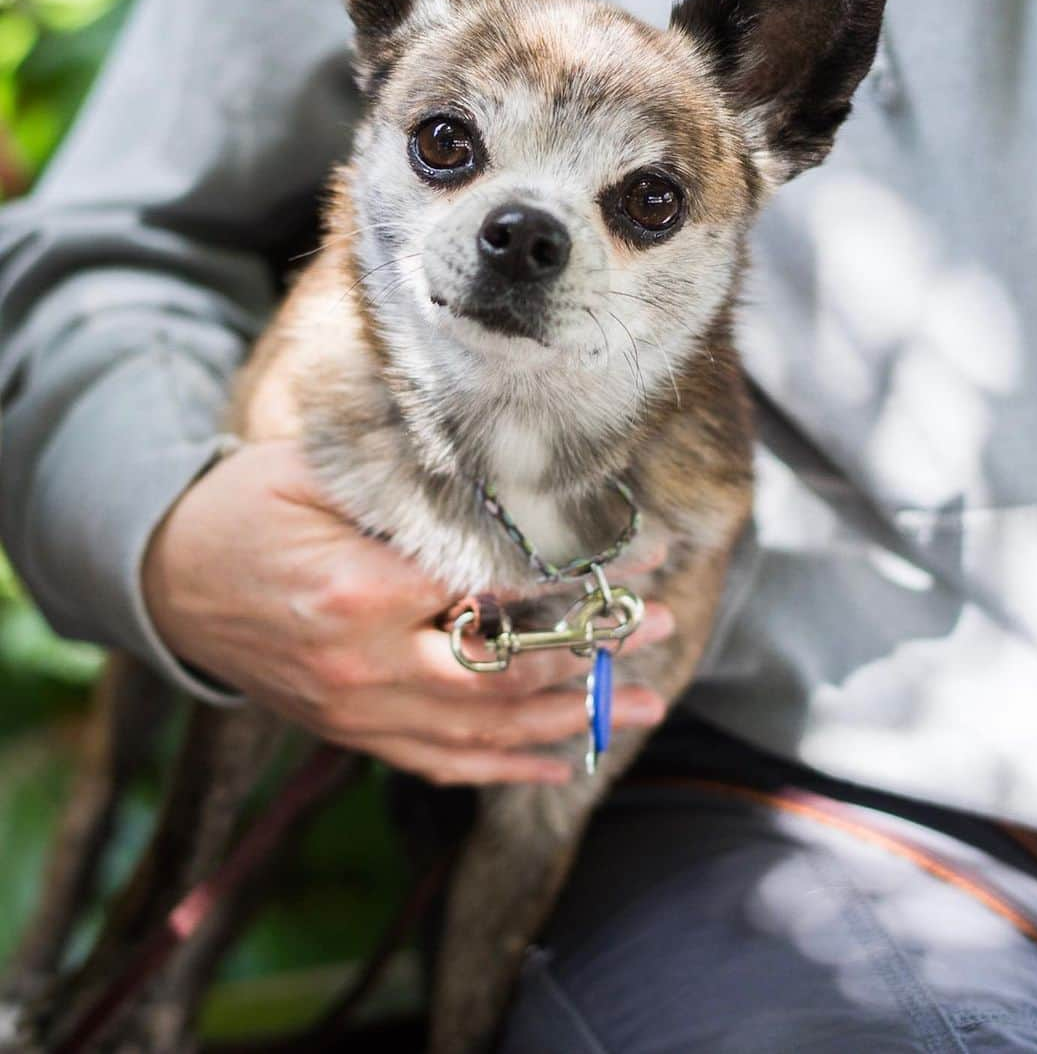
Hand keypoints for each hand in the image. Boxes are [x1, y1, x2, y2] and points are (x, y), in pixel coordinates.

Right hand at [142, 441, 673, 784]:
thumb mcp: (317, 471)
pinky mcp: (353, 735)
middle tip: (664, 627)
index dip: (579, 573)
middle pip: (505, 675)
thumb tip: (510, 475)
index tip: (645, 555)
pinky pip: (443, 765)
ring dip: (571, 720)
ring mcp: (359, 715)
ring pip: (486, 734)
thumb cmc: (245, 510)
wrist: (170, 582)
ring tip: (644, 704)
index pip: (499, 585)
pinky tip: (563, 762)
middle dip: (592, 652)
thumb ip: (409, 481)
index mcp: (360, 590)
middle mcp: (366, 668)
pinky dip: (508, 768)